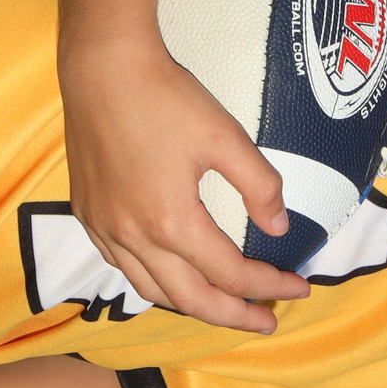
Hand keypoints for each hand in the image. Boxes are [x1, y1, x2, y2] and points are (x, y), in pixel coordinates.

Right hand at [58, 33, 309, 333]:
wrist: (102, 67)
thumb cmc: (165, 96)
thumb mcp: (225, 136)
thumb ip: (260, 185)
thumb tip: (279, 227)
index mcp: (171, 221)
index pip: (231, 274)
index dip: (270, 285)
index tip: (298, 286)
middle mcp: (133, 236)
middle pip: (192, 299)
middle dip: (236, 315)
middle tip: (268, 319)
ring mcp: (105, 230)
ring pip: (153, 291)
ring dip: (194, 305)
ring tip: (225, 305)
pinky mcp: (88, 216)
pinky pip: (123, 268)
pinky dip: (156, 282)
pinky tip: (174, 274)